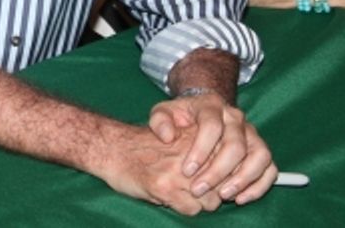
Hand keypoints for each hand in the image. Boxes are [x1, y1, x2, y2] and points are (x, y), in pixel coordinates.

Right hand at [96, 121, 223, 213]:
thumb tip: (230, 171)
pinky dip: (186, 209)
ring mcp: (177, 171)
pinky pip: (192, 210)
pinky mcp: (165, 188)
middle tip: (200, 188)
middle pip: (223, 182)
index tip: (216, 177)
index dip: (226, 174)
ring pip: (211, 200)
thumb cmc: (147, 145)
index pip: (230, 160)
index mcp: (195, 135)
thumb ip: (203, 148)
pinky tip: (173, 199)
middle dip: (217, 190)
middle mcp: (189, 152)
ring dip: (202, 202)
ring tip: (186, 194)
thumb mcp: (177, 137)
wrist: (113, 148)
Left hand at [147, 95, 276, 205]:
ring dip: (243, 178)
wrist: (202, 110)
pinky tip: (241, 197)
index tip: (187, 170)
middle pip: (236, 144)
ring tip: (224, 195)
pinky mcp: (260, 148)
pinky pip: (270, 167)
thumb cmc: (182, 116)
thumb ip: (159, 120)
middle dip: (218, 171)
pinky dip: (260, 184)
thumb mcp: (164, 111)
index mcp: (211, 105)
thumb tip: (167, 136)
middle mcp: (235, 117)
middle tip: (199, 189)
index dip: (200, 150)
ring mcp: (251, 132)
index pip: (212, 126)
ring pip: (259, 155)